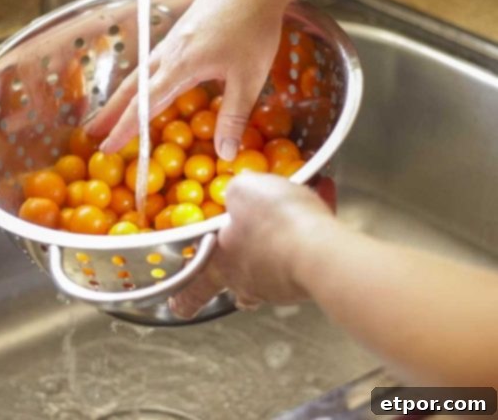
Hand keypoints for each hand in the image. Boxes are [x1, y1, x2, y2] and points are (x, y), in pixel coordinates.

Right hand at [87, 0, 294, 160]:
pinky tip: (142, 87)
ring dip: (120, 97)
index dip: (125, 129)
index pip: (144, 104)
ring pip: (138, 75)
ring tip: (108, 115)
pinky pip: (150, 64)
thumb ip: (234, 116)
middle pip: (131, 88)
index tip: (107, 147)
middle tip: (92, 134)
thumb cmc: (253, 28)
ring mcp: (171, 43)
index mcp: (179, 67)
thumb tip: (225, 154)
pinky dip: (138, 83)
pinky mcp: (179, 35)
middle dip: (111, 113)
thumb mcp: (249, 77)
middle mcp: (168, 55)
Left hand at [169, 173, 335, 318]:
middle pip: (237, 279)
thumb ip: (236, 191)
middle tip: (248, 246)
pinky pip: (307, 248)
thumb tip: (239, 191)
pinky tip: (320, 201)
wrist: (320, 249)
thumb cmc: (271, 223)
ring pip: (274, 264)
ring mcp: (279, 284)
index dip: (184, 298)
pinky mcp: (310, 278)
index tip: (177, 307)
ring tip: (295, 206)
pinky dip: (312, 227)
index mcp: (218, 264)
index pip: (193, 289)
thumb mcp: (242, 190)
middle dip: (241, 262)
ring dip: (282, 238)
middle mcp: (246, 281)